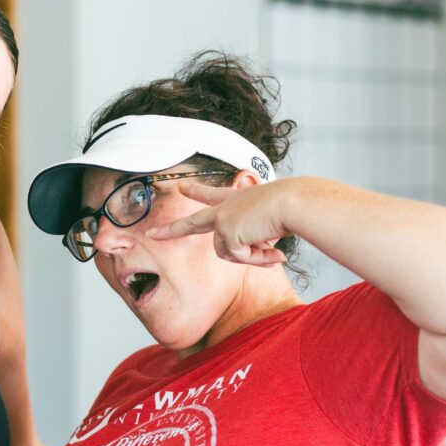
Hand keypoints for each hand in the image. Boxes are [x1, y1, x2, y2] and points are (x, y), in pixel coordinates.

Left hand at [146, 177, 290, 265]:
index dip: (196, 191)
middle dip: (170, 231)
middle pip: (192, 222)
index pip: (212, 194)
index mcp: (236, 198)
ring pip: (226, 253)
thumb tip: (244, 254)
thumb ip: (252, 238)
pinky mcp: (226, 232)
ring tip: (271, 249)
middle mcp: (226, 208)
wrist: (293, 203)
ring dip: (250, 257)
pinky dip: (257, 259)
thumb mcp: (269, 222)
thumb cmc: (291, 209)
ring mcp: (223, 220)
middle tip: (151, 234)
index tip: (181, 186)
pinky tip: (272, 249)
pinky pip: (239, 258)